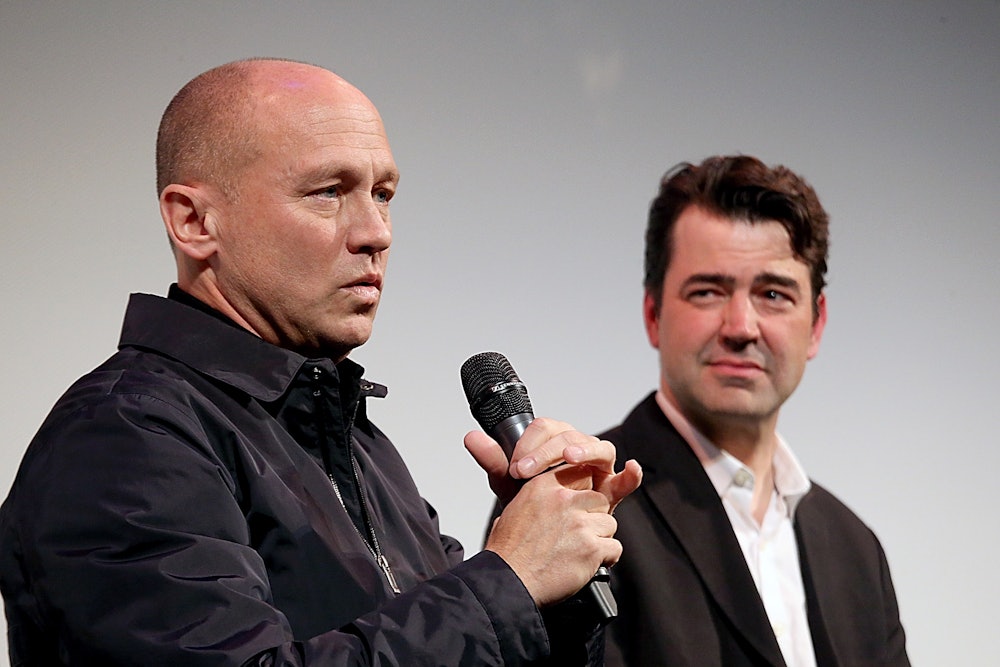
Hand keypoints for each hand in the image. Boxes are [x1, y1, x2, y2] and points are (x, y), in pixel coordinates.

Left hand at [464, 417, 641, 510]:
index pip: (545, 428)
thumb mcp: (510, 484)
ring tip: (570, 457)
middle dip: (548, 450)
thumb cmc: (531, 505)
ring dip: (585, 449)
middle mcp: (578, 451)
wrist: (542, 538)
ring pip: (599, 448)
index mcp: (554, 443)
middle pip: (570, 435)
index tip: (514, 464)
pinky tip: (631, 468)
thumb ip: (493, 460)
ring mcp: (597, 470)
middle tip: (525, 470)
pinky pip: (625, 480)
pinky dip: (630, 474)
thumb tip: (470, 436)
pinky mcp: (611, 491)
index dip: (530, 442)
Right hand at [483, 462, 620, 606]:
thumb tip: (551, 500)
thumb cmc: (507, 552)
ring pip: (609, 523)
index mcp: (544, 486)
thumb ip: (539, 499)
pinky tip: (588, 564)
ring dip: (599, 538)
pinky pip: (614, 547)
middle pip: (599, 499)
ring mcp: (579, 523)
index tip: (578, 507)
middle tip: (578, 534)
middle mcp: (563, 500)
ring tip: (580, 551)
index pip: (581, 474)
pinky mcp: (591, 547)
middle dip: (593, 517)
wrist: (508, 580)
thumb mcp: (514, 509)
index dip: (582, 494)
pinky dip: (606, 558)